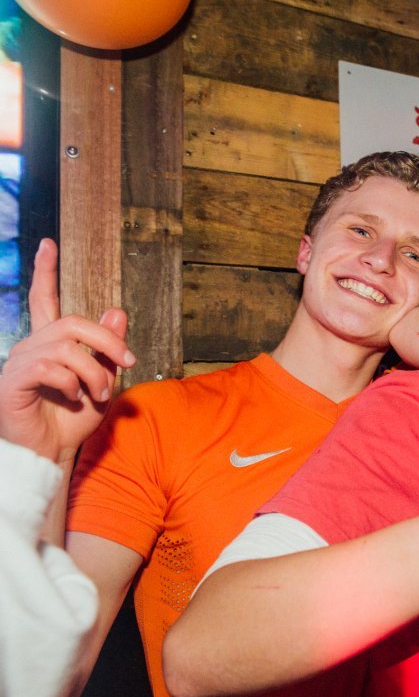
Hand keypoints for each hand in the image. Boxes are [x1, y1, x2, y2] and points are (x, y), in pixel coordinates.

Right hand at [0, 239, 133, 461]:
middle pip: (72, 321)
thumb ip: (108, 348)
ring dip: (94, 371)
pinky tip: (73, 397)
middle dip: (108, 340)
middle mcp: (31, 345)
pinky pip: (49, 367)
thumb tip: (116, 311)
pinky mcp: (12, 381)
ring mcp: (19, 362)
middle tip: (128, 364)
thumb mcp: (103, 381)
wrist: (51, 453)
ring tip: (100, 394)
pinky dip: (71, 383)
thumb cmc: (73, 420)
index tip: (49, 243)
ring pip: (66, 347)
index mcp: (50, 342)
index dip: (46, 271)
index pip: (46, 299)